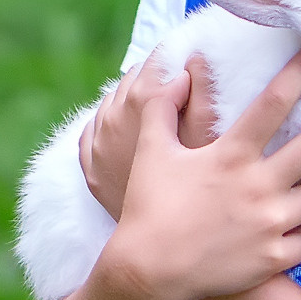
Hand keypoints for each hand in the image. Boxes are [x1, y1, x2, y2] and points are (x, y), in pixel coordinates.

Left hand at [80, 50, 224, 219]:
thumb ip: (203, 88)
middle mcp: (112, 117)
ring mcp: (98, 144)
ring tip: (156, 106)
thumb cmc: (199, 188)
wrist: (166, 245)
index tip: (189, 61)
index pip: (157, 61)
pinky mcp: (91, 169)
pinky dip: (108, 123)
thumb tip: (196, 54)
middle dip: (155, 77)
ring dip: (131, 98)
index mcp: (143, 101)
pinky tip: (126, 129)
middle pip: (132, 78)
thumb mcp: (209, 132)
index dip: (176, 57)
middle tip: (177, 83)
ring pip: (110, 102)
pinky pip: (92, 132)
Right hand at [99, 51, 300, 299]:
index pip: (272, 105)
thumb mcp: (151, 152)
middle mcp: (259, 186)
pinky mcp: (274, 257)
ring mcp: (270, 224)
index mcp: (231, 156)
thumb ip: (161, 109)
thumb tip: (175, 75)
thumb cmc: (149, 209)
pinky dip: (300, 234)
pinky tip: (288, 230)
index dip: (297, 76)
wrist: (149, 274)